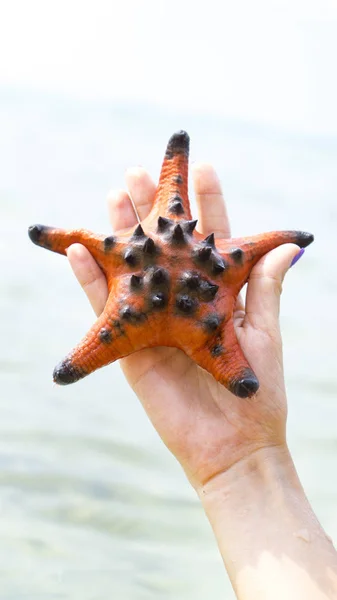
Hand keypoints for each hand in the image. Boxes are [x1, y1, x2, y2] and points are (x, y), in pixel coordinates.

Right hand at [67, 164, 300, 488]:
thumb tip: (290, 248)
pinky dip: (89, 277)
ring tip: (112, 194)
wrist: (233, 443)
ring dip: (122, 231)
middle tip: (138, 172)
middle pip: (165, 244)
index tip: (202, 167)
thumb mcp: (264, 332)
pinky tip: (81, 247)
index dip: (207, 204)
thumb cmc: (257, 390)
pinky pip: (104, 305)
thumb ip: (266, 288)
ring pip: (132, 265)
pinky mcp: (131, 342)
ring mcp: (154, 317)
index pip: (211, 237)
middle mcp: (183, 297)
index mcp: (217, 292)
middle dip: (154, 207)